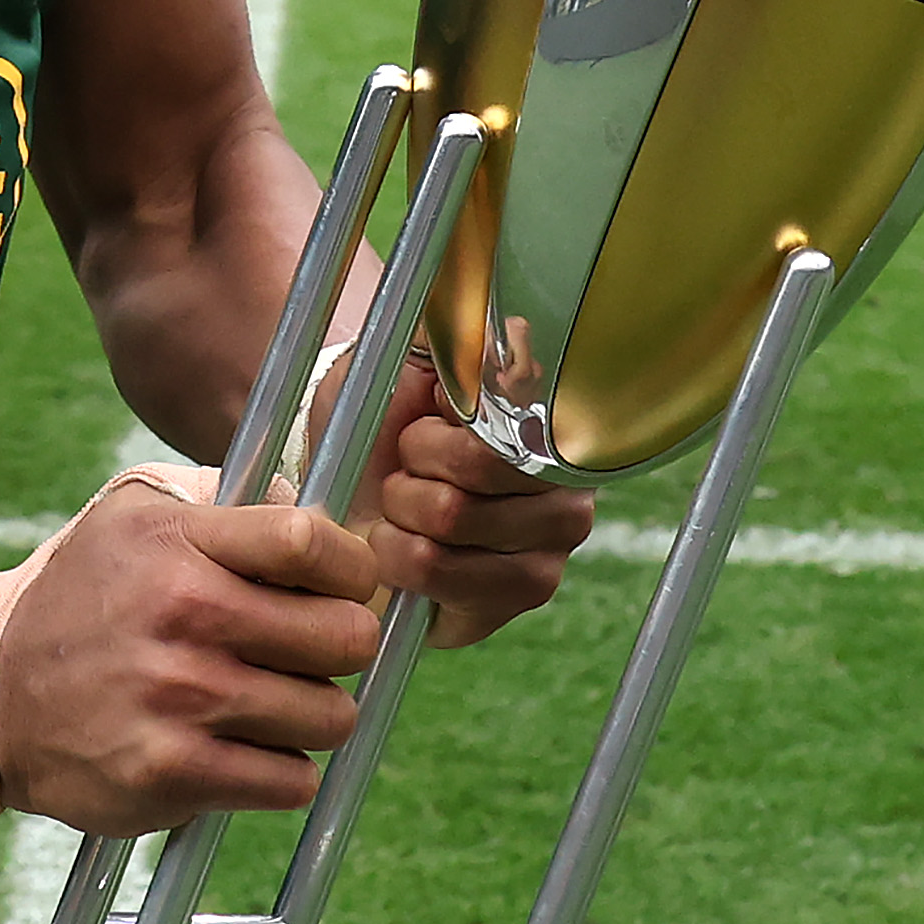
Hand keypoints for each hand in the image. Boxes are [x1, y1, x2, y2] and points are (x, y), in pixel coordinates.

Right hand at [0, 487, 384, 837]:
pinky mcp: (175, 773)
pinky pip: (291, 780)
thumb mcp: (131, 517)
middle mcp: (183, 616)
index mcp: (178, 545)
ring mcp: (181, 700)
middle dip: (341, 647)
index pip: (310, 543)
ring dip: (312, 714)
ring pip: (329, 715)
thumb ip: (223, 502)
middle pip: (344, 635)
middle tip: (311, 653)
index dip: (352, 568)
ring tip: (271, 703)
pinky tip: (245, 749)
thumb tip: (316, 509)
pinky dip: (281, 772)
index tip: (347, 586)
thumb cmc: (79, 601)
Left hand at [321, 352, 594, 651]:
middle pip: (477, 463)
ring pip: (450, 517)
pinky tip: (403, 546)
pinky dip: (396, 554)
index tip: (427, 415)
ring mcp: (553, 547)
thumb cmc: (384, 428)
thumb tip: (512, 327)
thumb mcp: (406, 365)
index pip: (509, 406)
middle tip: (408, 467)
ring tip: (402, 505)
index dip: (442, 417)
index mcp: (553, 420)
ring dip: (399, 509)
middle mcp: (571, 485)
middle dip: (413, 462)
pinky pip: (437, 571)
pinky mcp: (520, 595)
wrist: (353, 502)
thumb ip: (455, 337)